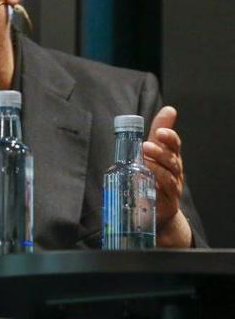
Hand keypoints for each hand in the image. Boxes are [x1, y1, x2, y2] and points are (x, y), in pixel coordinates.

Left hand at [143, 106, 190, 245]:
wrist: (156, 208)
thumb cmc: (155, 175)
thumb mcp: (154, 151)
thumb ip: (158, 131)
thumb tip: (169, 109)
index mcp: (170, 157)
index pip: (174, 144)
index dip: (169, 136)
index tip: (161, 130)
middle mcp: (174, 170)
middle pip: (172, 158)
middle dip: (161, 150)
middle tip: (147, 144)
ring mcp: (172, 185)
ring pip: (169, 172)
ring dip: (157, 163)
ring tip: (144, 155)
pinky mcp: (167, 199)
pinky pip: (164, 188)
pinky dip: (157, 180)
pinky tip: (148, 174)